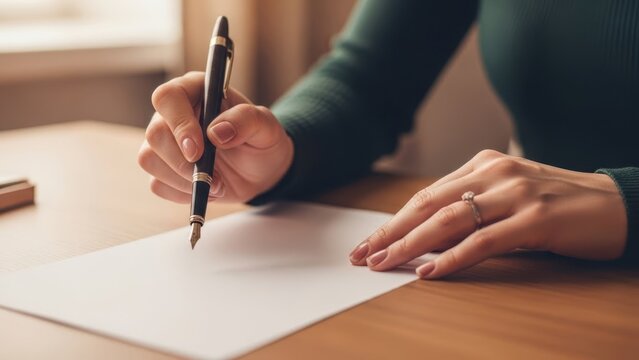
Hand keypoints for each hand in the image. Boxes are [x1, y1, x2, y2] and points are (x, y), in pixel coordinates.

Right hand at [138, 72, 293, 202]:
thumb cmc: (261, 141)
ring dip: (184, 180)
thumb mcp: (266, 126)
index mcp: (196, 91)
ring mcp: (165, 142)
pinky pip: (158, 184)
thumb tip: (216, 132)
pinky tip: (207, 189)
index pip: (168, 98)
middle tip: (214, 177)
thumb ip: (246, 120)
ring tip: (217, 184)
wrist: (261, 171)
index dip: (179, 124)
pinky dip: (183, 193)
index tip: (198, 150)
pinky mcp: (164, 168)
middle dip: (183, 162)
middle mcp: (174, 114)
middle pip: (155, 134)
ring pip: (150, 160)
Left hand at [349, 150, 627, 278]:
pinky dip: (453, 258)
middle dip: (390, 232)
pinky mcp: (536, 218)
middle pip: (428, 204)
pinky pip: (484, 241)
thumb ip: (470, 207)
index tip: (368, 242)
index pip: (426, 195)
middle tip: (362, 255)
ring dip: (411, 244)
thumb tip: (423, 237)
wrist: (615, 204)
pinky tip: (430, 272)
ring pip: (449, 219)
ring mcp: (515, 193)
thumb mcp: (506, 196)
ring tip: (384, 263)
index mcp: (482, 164)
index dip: (393, 221)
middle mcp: (494, 172)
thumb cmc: (556, 202)